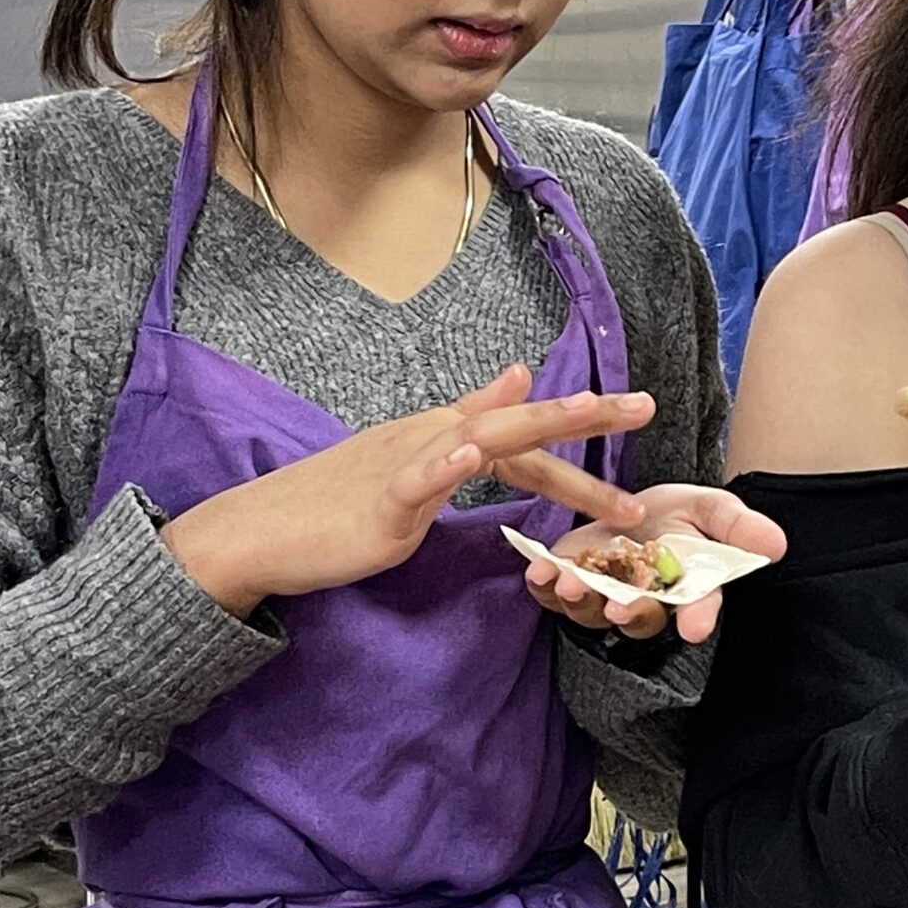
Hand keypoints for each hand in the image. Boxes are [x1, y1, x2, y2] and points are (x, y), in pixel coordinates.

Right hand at [160, 366, 649, 615]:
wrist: (261, 530)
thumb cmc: (336, 504)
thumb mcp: (414, 461)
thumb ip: (467, 424)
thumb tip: (515, 378)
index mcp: (443, 435)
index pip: (524, 430)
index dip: (580, 420)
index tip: (636, 411)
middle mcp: (432, 437)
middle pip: (519, 424)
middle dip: (584, 416)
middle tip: (646, 407)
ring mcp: (405, 466)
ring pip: (480, 439)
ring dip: (535, 424)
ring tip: (586, 410)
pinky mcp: (378, 501)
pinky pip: (415, 479)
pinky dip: (444, 464)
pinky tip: (472, 453)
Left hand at [525, 484, 786, 645]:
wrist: (633, 508)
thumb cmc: (680, 516)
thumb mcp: (712, 510)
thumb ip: (738, 527)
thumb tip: (776, 545)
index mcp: (688, 588)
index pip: (699, 607)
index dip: (698, 618)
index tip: (695, 629)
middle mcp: (646, 602)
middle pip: (641, 619)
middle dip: (631, 614)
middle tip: (622, 606)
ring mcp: (604, 598)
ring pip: (593, 613)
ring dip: (581, 601)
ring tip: (570, 581)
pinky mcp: (569, 585)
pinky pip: (553, 597)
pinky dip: (543, 587)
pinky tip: (537, 570)